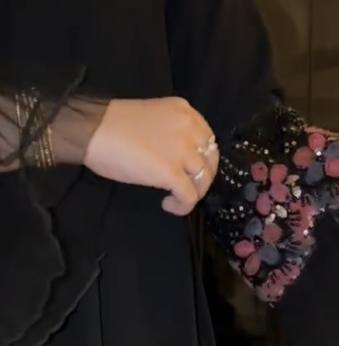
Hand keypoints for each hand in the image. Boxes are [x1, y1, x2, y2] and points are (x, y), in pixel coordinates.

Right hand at [83, 97, 219, 215]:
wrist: (92, 130)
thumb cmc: (111, 125)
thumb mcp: (152, 117)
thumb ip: (170, 131)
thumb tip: (176, 155)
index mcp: (183, 111)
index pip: (207, 138)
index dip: (202, 158)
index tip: (188, 169)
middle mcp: (188, 128)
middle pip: (211, 159)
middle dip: (202, 177)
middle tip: (186, 187)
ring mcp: (182, 150)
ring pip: (204, 179)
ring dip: (193, 193)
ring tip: (174, 197)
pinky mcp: (171, 172)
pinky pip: (189, 196)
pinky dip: (182, 206)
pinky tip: (168, 204)